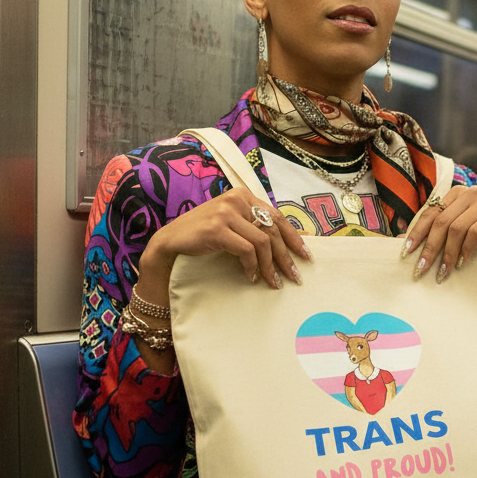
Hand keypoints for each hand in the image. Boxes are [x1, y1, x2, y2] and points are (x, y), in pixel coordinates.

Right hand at [137, 189, 311, 304]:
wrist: (171, 241)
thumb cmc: (204, 235)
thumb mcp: (232, 224)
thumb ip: (253, 227)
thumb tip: (286, 245)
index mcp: (243, 195)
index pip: (277, 217)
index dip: (294, 238)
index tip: (305, 256)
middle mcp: (236, 199)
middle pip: (272, 230)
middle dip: (285, 257)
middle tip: (294, 276)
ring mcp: (226, 212)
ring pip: (262, 242)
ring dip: (269, 266)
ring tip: (272, 282)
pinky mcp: (216, 228)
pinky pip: (246, 250)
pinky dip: (251, 266)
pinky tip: (250, 276)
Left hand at [401, 187, 476, 284]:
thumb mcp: (456, 239)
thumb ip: (433, 236)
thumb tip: (400, 243)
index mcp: (455, 195)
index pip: (429, 212)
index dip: (416, 233)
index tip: (405, 253)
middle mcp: (470, 193)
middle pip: (441, 221)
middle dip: (429, 248)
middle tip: (421, 270)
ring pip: (457, 227)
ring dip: (447, 253)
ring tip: (442, 273)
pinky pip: (476, 231)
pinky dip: (466, 249)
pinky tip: (461, 264)